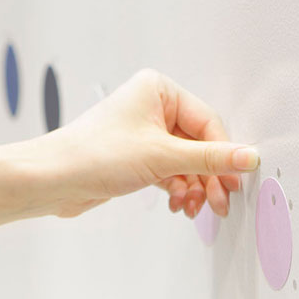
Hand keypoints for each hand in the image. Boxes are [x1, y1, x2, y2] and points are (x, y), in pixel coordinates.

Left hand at [19, 69, 259, 218]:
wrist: (51, 180)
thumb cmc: (92, 155)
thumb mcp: (161, 157)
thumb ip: (209, 159)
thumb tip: (248, 157)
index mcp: (158, 90)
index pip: (207, 122)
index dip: (224, 154)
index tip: (236, 180)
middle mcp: (152, 106)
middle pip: (199, 144)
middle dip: (209, 176)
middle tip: (220, 202)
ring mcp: (144, 132)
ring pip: (185, 161)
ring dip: (193, 187)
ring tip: (193, 207)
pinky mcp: (136, 156)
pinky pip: (170, 171)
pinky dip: (177, 189)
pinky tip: (178, 205)